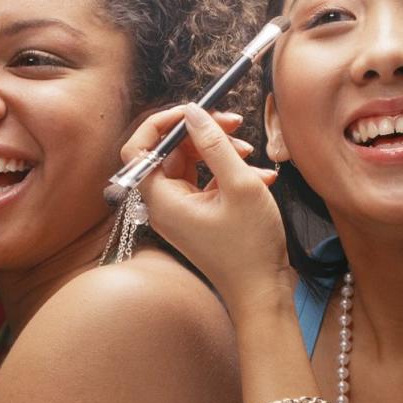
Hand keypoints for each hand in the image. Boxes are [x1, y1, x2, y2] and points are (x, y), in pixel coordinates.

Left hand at [123, 104, 291, 313]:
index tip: (195, 109)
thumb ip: (214, 144)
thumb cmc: (251, 247)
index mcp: (162, 199)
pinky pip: (206, 182)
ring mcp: (181, 211)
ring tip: (252, 154)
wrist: (262, 293)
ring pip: (191, 164)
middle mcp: (164, 205)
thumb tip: (194, 112)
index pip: (140, 148)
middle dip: (202, 133)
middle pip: (170, 152)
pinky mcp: (198, 216)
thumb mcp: (239, 186)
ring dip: (221, 152)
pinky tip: (261, 176)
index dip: (163, 122)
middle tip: (234, 123)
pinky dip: (229, 174)